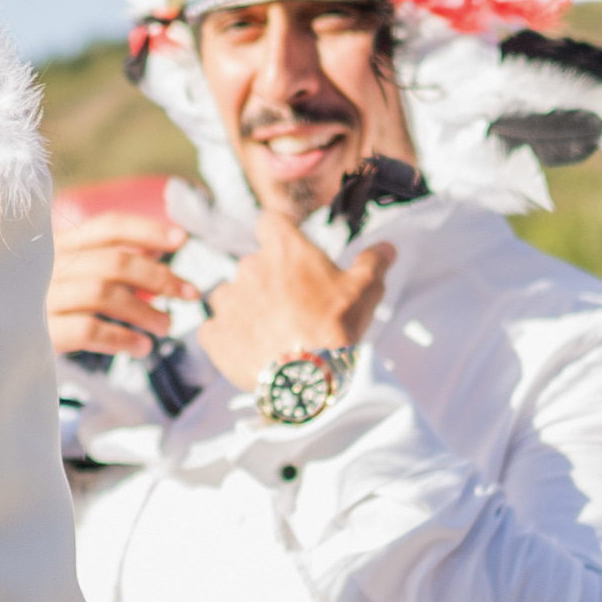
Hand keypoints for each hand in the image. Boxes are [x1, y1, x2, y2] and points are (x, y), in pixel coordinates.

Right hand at [47, 222, 196, 359]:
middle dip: (159, 277)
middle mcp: (47, 266)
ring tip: (166, 326)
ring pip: (104, 293)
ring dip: (144, 310)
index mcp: (55, 245)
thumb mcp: (67, 279)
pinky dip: (121, 338)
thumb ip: (105, 265)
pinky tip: (140, 347)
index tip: (181, 240)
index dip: (148, 229)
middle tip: (190, 294)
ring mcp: (39, 299)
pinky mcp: (37, 333)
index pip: (107, 226)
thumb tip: (157, 259)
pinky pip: (88, 329)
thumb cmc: (39, 310)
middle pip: (114, 261)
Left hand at [190, 226, 389, 393]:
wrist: (307, 379)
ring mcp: (227, 301)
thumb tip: (387, 247)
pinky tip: (249, 349)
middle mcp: (248, 267)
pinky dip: (228, 336)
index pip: (269, 222)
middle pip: (253, 265)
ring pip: (230, 296)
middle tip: (292, 308)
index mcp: (283, 249)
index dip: (279, 235)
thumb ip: (373, 262)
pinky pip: (215, 329)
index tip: (290, 253)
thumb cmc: (336, 327)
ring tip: (269, 332)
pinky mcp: (214, 334)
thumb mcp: (365, 290)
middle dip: (268, 282)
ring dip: (245, 308)